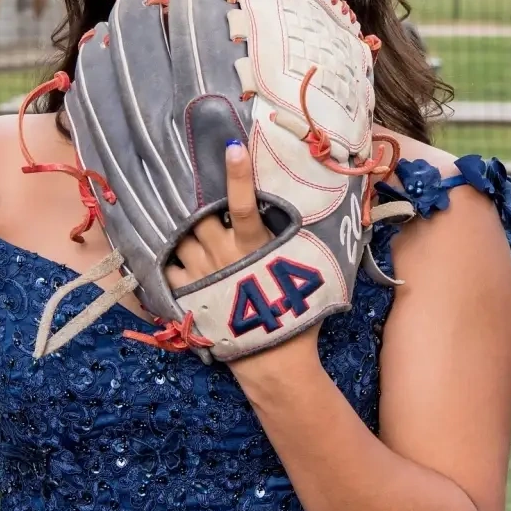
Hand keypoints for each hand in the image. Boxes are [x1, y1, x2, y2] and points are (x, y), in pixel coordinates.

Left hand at [165, 140, 320, 375]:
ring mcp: (202, 273)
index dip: (238, 174)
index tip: (232, 147)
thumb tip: (340, 232)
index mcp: (254, 246)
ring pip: (181, 237)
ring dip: (184, 232)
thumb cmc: (296, 319)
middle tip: (199, 198)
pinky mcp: (187, 294)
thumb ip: (304, 248)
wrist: (272, 363)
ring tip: (190, 231)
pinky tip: (182, 262)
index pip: (243, 203)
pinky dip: (173, 261)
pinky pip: (171, 267)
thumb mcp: (309, 278)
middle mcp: (224, 254)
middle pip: (200, 216)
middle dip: (198, 207)